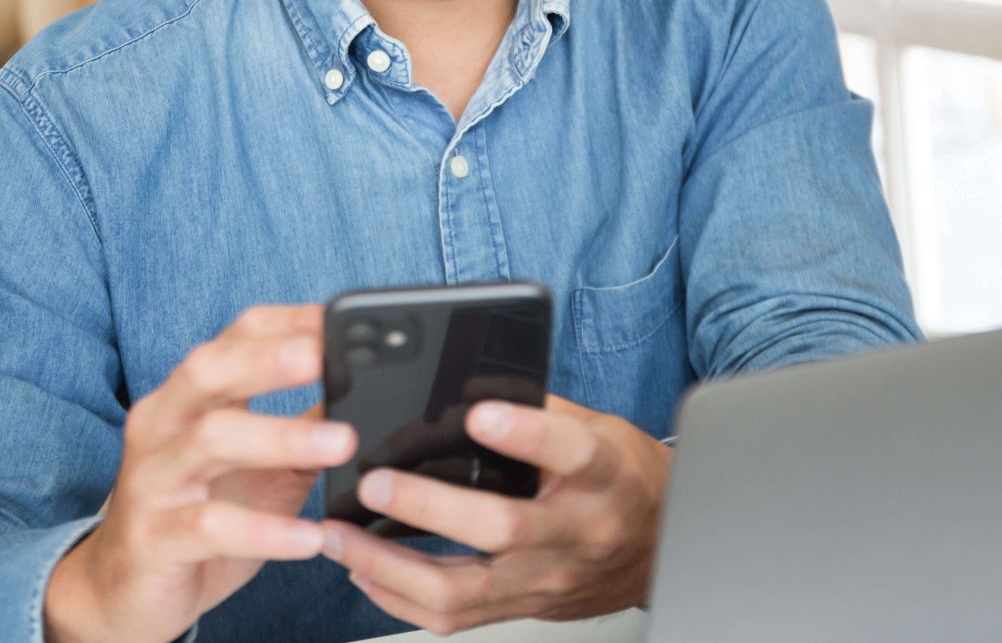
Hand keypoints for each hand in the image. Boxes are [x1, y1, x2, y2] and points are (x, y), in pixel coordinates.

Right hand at [44, 305, 356, 642]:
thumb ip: (307, 425)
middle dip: (266, 359)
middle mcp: (165, 424)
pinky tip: (310, 538)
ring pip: (210, 440)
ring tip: (342, 443)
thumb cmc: (204, 513)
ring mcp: (154, 479)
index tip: (336, 320)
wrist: (127, 590)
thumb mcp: (263, 465)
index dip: (287, 323)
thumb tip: (364, 388)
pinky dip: (264, 532)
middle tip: (322, 356)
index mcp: (192, 396)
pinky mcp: (155, 538)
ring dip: (281, 437)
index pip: (235, 337)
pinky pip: (209, 528)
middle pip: (209, 371)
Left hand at [320, 395, 671, 635]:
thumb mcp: (596, 425)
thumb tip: (463, 383)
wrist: (660, 543)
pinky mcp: (526, 608)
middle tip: (374, 484)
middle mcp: (577, 532)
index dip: (525, 432)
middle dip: (427, 509)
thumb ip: (535, 406)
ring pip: (465, 590)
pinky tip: (364, 572)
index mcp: (604, 473)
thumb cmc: (620, 474)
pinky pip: (458, 617)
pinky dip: (401, 598)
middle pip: (502, 529)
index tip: (478, 413)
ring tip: (340, 537)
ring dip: (391, 567)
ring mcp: (549, 579)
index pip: (569, 450)